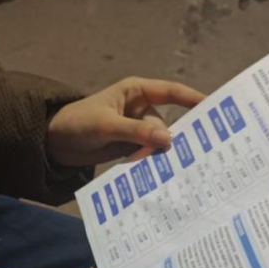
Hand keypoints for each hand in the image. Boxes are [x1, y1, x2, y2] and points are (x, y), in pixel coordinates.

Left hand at [47, 77, 206, 166]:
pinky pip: (147, 154)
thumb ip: (136, 132)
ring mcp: (135, 129)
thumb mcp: (106, 125)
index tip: (214, 108)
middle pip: (165, 125)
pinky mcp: (129, 146)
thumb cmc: (78, 122)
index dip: (193, 99)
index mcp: (136, 92)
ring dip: (160, 156)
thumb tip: (168, 140)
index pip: (171, 92)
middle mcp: (140, 109)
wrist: (54, 142)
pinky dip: (151, 163)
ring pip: (157, 143)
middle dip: (173, 139)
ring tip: (172, 171)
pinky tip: (159, 175)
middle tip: (193, 155)